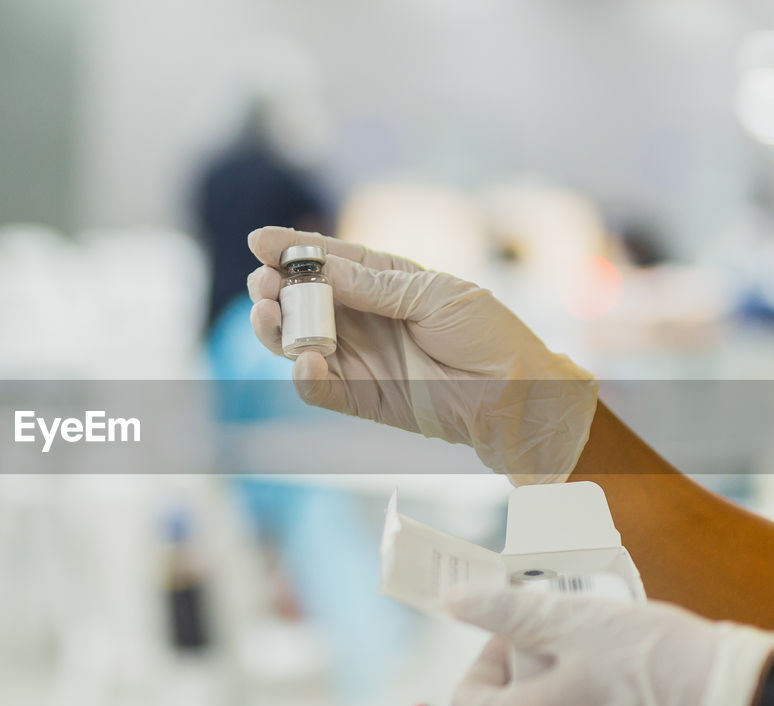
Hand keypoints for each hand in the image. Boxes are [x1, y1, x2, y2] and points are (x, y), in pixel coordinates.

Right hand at [246, 226, 596, 483]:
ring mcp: (357, 357)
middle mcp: (362, 317)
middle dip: (275, 288)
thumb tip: (321, 270)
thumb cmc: (487, 335)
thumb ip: (376, 286)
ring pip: (298, 340)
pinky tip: (306, 360)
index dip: (292, 249)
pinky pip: (319, 386)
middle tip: (262, 284)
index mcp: (382, 282)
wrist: (515, 394)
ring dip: (276, 328)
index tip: (258, 241)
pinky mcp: (359, 397)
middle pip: (302, 299)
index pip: (328, 259)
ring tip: (267, 316)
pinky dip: (305, 375)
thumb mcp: (435, 295)